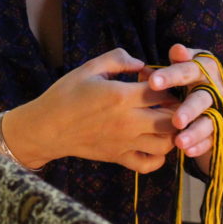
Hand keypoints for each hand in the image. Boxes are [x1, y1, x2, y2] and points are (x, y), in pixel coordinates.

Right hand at [14, 48, 178, 172]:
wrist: (47, 127)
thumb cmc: (65, 94)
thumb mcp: (88, 68)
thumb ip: (117, 59)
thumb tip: (140, 63)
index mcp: (121, 96)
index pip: (161, 90)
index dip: (164, 83)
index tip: (152, 81)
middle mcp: (129, 121)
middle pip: (173, 119)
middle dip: (175, 108)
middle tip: (165, 102)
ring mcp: (126, 142)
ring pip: (167, 143)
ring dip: (171, 132)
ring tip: (162, 122)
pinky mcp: (120, 158)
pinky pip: (150, 164)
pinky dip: (158, 157)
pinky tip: (152, 143)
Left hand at [148, 44, 222, 158]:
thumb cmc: (193, 73)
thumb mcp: (186, 63)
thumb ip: (173, 62)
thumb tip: (151, 64)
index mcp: (204, 68)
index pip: (187, 70)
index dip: (170, 76)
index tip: (152, 82)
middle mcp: (215, 89)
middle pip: (201, 100)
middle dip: (188, 110)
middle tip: (175, 120)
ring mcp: (219, 110)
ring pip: (208, 122)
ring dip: (194, 133)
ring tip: (179, 142)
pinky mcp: (221, 127)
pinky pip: (212, 138)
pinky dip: (200, 146)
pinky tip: (188, 152)